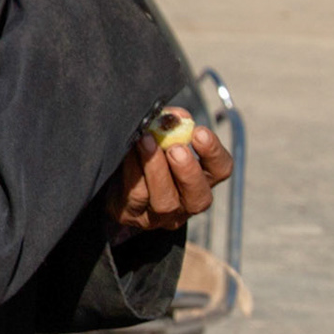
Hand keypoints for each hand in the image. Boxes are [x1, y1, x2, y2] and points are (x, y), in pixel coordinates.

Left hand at [106, 122, 232, 235]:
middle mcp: (187, 202)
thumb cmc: (145, 151)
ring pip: (165, 201)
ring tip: (146, 142)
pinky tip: (128, 152)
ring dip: (156, 170)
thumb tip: (176, 117)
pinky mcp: (134, 217)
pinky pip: (136, 196)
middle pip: (199, 197)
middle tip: (176, 148)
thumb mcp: (161, 134)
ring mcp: (162, 215)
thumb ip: (172, 124)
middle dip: (188, 171)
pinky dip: (133, 172)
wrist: (112, 173)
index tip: (198, 132)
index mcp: (203, 177)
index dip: (214, 152)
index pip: (221, 169)